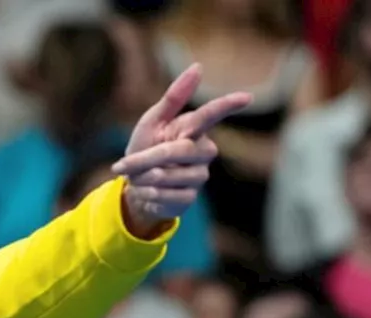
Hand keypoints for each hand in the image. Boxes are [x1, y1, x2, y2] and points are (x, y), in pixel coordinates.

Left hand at [112, 63, 251, 235]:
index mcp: (193, 129)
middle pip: (175, 152)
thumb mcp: (152, 122)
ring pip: (168, 176)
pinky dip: (146, 194)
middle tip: (124, 165)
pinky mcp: (190, 197)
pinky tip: (147, 192)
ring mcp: (199, 176)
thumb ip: (173, 98)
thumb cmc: (146, 147)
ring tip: (140, 178)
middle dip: (145, 159)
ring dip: (143, 178)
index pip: (211, 115)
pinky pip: (165, 195)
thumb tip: (198, 67)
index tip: (246, 98)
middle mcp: (203, 151)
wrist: (135, 185)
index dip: (227, 106)